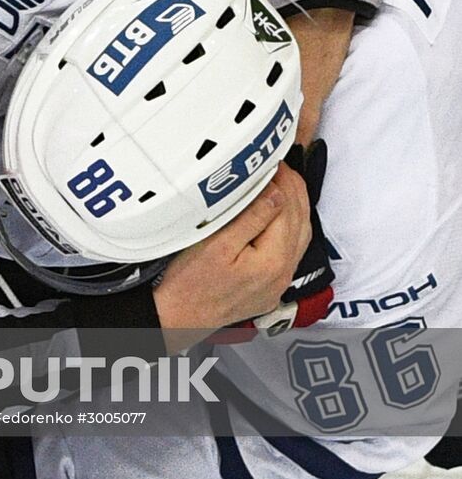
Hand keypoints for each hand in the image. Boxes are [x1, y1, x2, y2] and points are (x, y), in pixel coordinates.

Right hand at [153, 162, 310, 351]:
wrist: (177, 317)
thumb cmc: (188, 284)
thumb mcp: (216, 245)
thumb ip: (251, 219)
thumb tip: (276, 194)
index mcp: (272, 261)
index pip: (288, 210)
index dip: (284, 181)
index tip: (274, 161)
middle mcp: (282, 274)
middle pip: (301, 223)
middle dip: (294, 190)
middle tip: (281, 166)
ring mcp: (278, 284)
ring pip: (300, 238)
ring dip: (296, 208)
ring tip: (285, 184)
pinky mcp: (270, 288)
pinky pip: (291, 252)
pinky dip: (291, 228)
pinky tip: (282, 218)